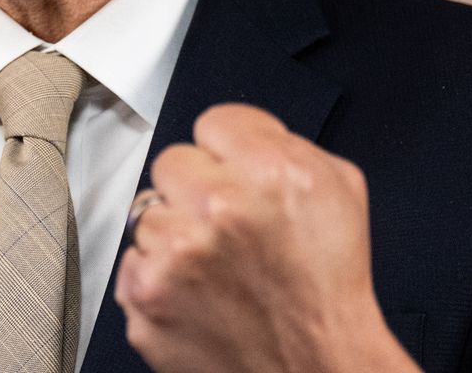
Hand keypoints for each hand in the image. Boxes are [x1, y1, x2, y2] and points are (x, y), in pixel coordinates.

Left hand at [114, 104, 420, 372]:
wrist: (316, 367)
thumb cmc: (328, 287)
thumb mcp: (338, 187)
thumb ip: (286, 144)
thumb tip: (244, 133)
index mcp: (269, 171)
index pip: (213, 122)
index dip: (228, 152)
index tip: (236, 174)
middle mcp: (217, 208)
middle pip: (173, 161)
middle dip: (197, 188)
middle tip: (228, 225)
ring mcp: (175, 255)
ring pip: (147, 212)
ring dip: (175, 232)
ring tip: (215, 264)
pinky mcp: (145, 296)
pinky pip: (132, 261)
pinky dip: (158, 275)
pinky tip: (197, 291)